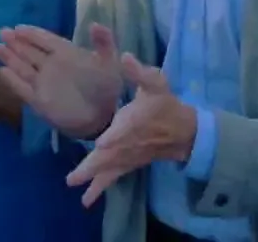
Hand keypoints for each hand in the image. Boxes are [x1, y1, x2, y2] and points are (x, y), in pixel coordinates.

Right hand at [0, 23, 123, 138]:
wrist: (103, 120)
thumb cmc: (107, 90)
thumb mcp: (110, 64)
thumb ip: (104, 43)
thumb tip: (95, 24)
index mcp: (66, 54)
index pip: (45, 39)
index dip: (32, 33)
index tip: (18, 27)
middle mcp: (51, 66)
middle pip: (30, 51)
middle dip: (16, 41)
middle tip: (2, 31)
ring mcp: (44, 84)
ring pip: (23, 67)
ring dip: (11, 57)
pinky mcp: (39, 101)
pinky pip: (22, 88)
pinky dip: (12, 80)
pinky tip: (2, 71)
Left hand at [65, 52, 197, 207]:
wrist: (183, 131)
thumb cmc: (166, 104)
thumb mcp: (156, 82)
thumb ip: (139, 71)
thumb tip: (125, 56)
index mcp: (135, 121)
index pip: (125, 129)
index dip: (115, 136)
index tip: (103, 143)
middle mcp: (129, 142)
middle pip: (110, 156)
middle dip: (92, 166)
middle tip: (74, 178)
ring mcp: (128, 156)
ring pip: (108, 169)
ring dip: (92, 179)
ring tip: (74, 187)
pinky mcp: (127, 164)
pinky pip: (113, 178)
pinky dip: (100, 188)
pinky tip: (86, 200)